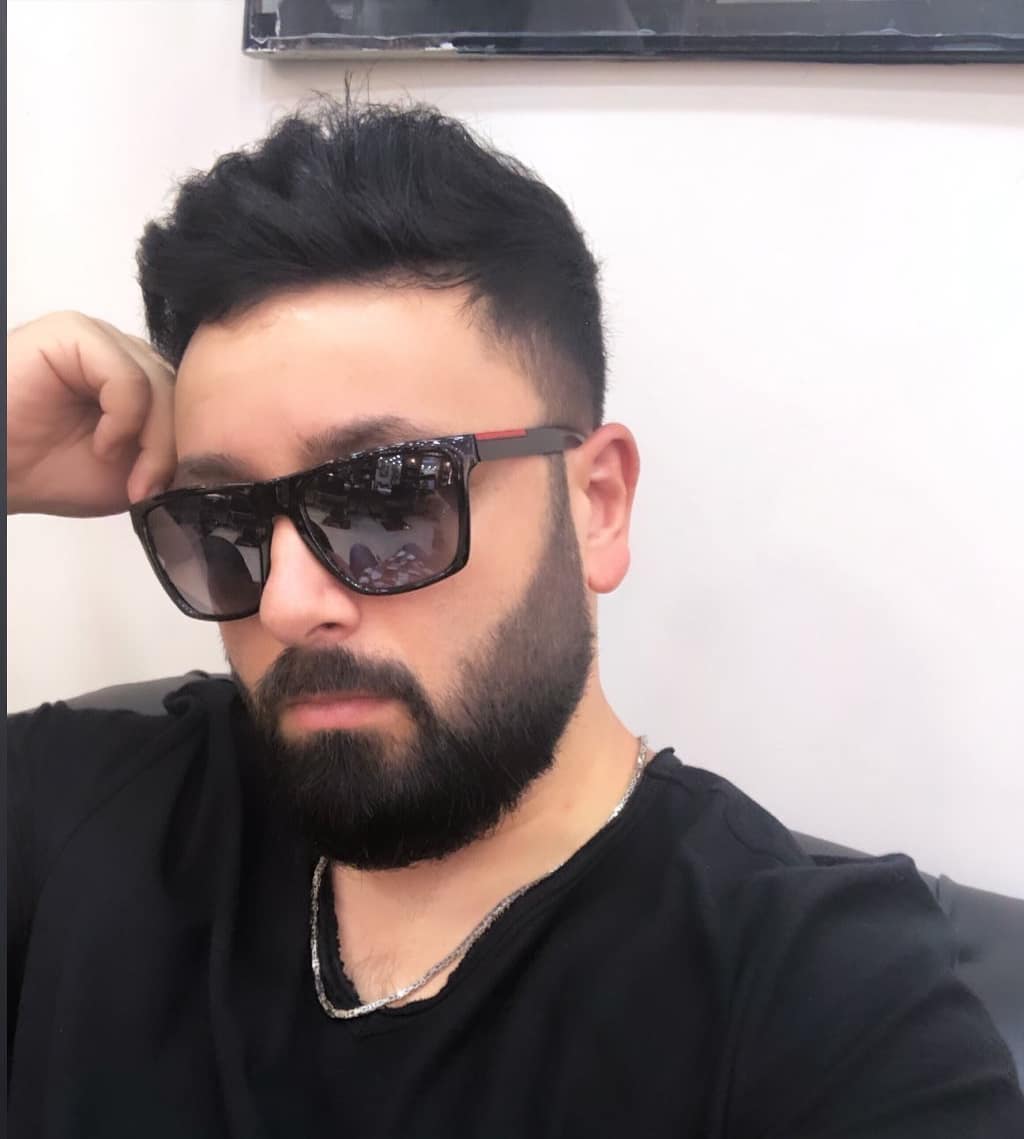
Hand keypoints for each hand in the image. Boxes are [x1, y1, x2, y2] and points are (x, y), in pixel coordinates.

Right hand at [7, 312, 176, 515]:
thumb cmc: (47, 470)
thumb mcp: (129, 474)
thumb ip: (170, 459)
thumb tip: (215, 464)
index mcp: (142, 382)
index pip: (192, 403)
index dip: (188, 449)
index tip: (163, 492)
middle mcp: (125, 354)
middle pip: (182, 392)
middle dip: (172, 448)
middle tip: (145, 488)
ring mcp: (101, 339)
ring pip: (162, 384)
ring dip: (152, 439)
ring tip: (119, 467)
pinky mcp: (74, 332)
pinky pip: (129, 374)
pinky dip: (124, 418)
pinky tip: (103, 444)